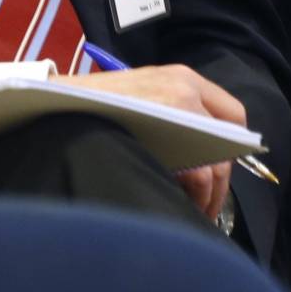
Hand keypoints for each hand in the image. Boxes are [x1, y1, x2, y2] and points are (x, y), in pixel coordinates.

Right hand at [51, 64, 245, 219]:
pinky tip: (183, 206)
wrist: (58, 104)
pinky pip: (198, 173)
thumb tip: (201, 156)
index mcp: (185, 79)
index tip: (221, 170)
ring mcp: (178, 112)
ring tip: (198, 213)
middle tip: (210, 204)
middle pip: (228, 143)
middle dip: (222, 180)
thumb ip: (174, 116)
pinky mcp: (165, 139)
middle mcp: (188, 89)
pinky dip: (197, 196)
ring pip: (215, 162)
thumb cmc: (98, 105)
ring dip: (211, 195)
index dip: (231, 147)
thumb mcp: (143, 97)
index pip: (232, 114)